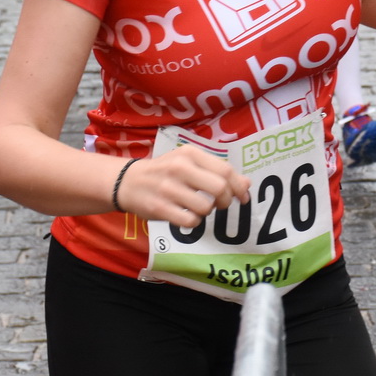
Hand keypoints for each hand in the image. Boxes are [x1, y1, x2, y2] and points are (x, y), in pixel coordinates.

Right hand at [115, 145, 250, 224]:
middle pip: (219, 188)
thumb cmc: (165, 171)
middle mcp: (180, 168)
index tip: (242, 197)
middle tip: (220, 204)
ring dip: (208, 212)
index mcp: (190, 153)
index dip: (238, 187)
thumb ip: (217, 170)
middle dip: (225, 200)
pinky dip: (194, 222)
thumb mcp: (189, 162)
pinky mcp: (160, 208)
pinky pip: (190, 221)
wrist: (127, 182)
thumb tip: (247, 184)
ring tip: (198, 207)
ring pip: (206, 207)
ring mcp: (168, 188)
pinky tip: (187, 216)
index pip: (225, 170)